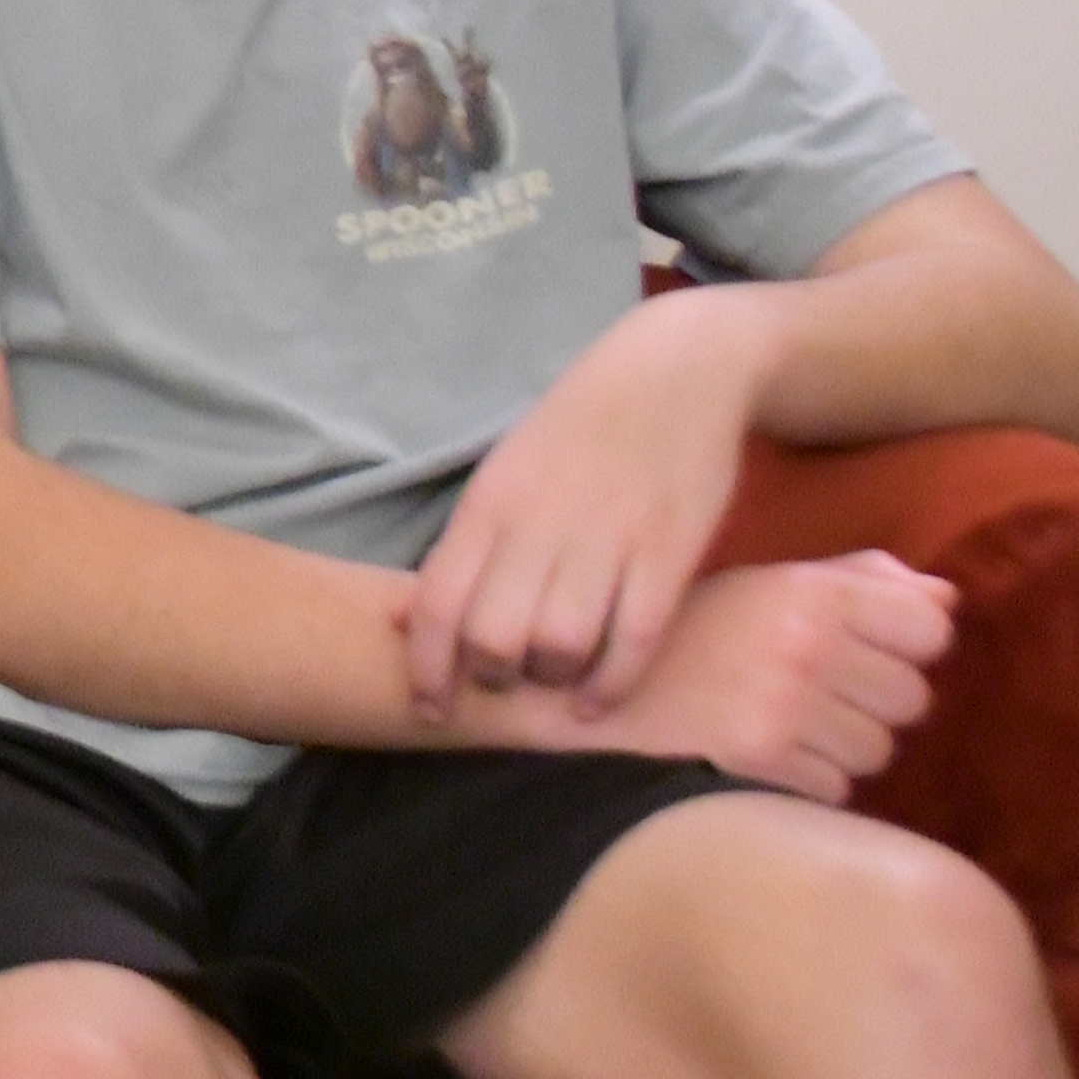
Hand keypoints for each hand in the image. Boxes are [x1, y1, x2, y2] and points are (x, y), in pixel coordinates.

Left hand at [407, 288, 775, 718]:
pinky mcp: (670, 551)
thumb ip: (465, 546)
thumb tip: (402, 619)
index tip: (429, 708)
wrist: (676, 371)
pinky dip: (613, 682)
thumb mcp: (504, 474)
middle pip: (493, 636)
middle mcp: (540, 526)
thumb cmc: (577, 432)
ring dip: (553, 680)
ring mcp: (607, 538)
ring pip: (560, 645)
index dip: (426, 669)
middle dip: (491, 678)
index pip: (437, 604)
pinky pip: (634, 637)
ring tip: (556, 681)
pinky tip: (599, 700)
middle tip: (504, 683)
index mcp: (488, 504)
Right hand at [518, 548, 955, 800]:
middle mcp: (805, 642)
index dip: (904, 648)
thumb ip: (855, 582)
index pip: (928, 627)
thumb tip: (946, 597)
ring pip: (877, 750)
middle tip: (810, 700)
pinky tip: (759, 762)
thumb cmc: (681, 638)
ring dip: (840, 751)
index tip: (861, 653)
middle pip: (911, 697)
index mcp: (808, 591)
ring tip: (782, 731)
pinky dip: (806, 785)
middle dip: (870, 706)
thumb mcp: (760, 587)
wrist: (578, 691)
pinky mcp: (761, 760)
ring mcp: (784, 704)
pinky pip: (834, 790)